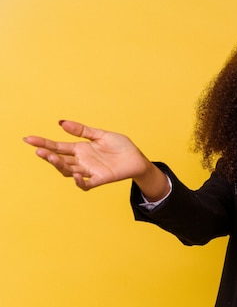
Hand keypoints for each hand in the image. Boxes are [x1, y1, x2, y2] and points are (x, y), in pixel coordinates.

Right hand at [24, 120, 156, 190]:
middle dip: (49, 156)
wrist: (137, 158)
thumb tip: (61, 123)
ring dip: (60, 166)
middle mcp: (82, 161)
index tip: (28, 139)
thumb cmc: (120, 146)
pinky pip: (87, 184)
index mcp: (80, 149)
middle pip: (60, 160)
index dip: (43, 143)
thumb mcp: (100, 135)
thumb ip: (82, 130)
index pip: (58, 147)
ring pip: (69, 171)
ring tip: (52, 158)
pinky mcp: (101, 179)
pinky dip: (81, 181)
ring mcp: (90, 171)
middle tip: (39, 151)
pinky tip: (77, 175)